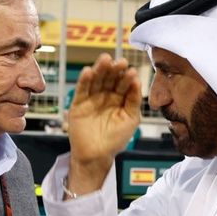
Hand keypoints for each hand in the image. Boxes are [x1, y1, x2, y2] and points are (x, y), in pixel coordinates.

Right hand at [65, 54, 140, 195]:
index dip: (126, 76)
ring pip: (95, 80)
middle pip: (109, 78)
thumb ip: (134, 100)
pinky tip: (88, 71)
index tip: (130, 70)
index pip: (123, 83)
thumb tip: (137, 81)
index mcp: (119, 98)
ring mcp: (91, 98)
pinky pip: (81, 90)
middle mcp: (105, 96)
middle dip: (113, 69)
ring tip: (104, 60)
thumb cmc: (115, 139)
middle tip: (118, 61)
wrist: (96, 155)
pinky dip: (84, 81)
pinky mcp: (78, 104)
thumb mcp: (130, 119)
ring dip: (99, 70)